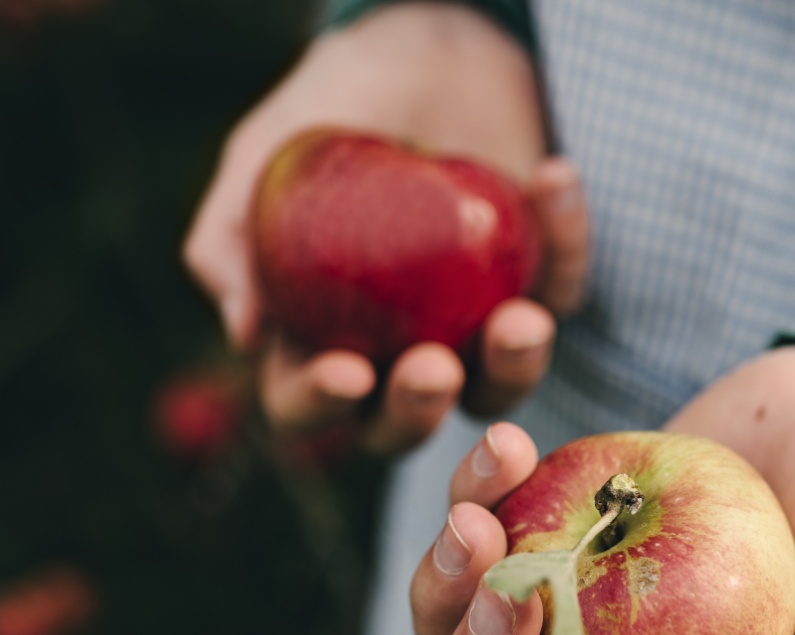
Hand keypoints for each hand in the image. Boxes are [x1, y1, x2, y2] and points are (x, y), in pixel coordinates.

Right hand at [183, 3, 589, 455]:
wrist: (421, 50)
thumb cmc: (332, 108)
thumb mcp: (264, 154)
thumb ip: (228, 236)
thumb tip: (244, 333)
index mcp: (315, 342)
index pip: (305, 405)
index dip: (319, 404)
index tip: (347, 372)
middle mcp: (395, 356)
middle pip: (402, 425)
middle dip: (418, 410)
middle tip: (433, 368)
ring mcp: (473, 332)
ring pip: (497, 390)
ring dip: (514, 368)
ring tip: (522, 321)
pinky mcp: (542, 288)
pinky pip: (564, 286)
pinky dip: (566, 240)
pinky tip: (551, 178)